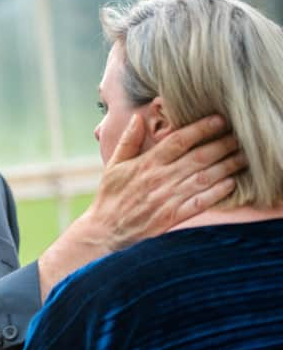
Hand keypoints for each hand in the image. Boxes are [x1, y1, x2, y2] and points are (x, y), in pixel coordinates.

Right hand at [38, 114, 244, 300]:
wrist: (105, 230)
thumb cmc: (110, 196)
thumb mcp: (114, 165)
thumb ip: (128, 141)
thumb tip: (138, 118)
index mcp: (146, 164)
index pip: (179, 141)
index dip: (201, 128)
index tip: (219, 119)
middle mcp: (160, 179)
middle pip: (198, 157)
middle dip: (222, 144)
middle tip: (240, 135)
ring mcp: (168, 198)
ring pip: (204, 178)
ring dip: (226, 166)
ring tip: (243, 157)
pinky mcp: (172, 217)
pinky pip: (200, 203)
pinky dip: (217, 193)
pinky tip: (231, 184)